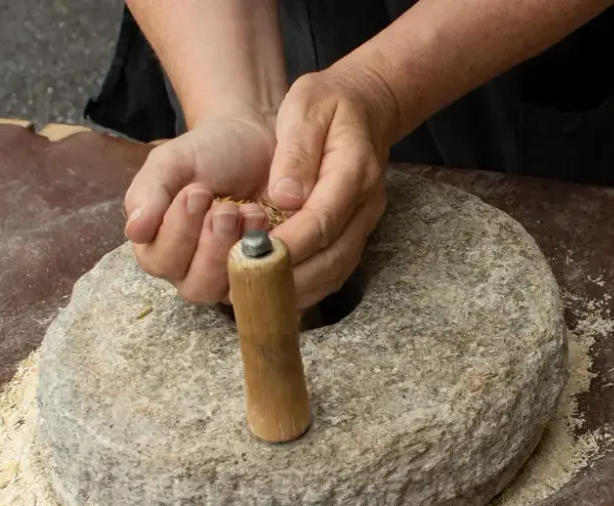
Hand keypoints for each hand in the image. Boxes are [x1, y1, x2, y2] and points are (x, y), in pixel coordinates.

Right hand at [123, 113, 277, 303]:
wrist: (255, 142)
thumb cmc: (208, 154)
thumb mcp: (173, 162)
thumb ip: (149, 191)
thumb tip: (135, 231)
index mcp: (159, 246)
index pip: (159, 262)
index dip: (177, 232)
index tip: (197, 191)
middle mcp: (191, 271)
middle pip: (196, 288)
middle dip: (213, 247)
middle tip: (227, 208)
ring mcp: (229, 279)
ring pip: (231, 293)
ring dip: (240, 252)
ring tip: (251, 212)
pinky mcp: (265, 275)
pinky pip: (267, 285)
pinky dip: (270, 259)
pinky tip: (270, 225)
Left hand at [266, 66, 393, 309]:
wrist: (365, 106)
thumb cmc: (330, 104)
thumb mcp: (307, 106)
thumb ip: (295, 151)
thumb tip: (283, 196)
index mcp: (355, 171)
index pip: (322, 220)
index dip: (289, 244)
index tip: (254, 256)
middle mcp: (366, 205)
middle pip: (332, 258)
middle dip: (289, 277)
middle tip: (247, 285)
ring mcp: (364, 224)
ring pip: (335, 272)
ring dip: (297, 289)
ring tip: (255, 294)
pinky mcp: (354, 235)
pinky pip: (333, 271)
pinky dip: (305, 287)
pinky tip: (274, 290)